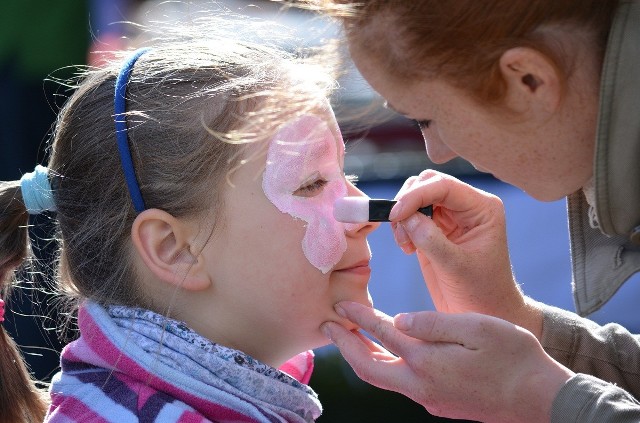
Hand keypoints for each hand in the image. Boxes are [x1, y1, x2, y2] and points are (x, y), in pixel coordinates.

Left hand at [322, 301, 573, 422]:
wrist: (541, 399)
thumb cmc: (514, 357)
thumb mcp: (477, 327)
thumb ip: (433, 323)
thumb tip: (398, 321)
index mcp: (428, 361)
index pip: (381, 334)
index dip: (358, 317)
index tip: (339, 304)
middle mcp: (421, 384)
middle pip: (368, 367)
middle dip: (344, 345)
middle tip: (327, 325)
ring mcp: (429, 398)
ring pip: (382, 379)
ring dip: (361, 357)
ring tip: (349, 337)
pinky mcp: (439, 403)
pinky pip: (400, 384)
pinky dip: (383, 366)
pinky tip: (386, 354)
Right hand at [390, 170, 540, 335]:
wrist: (485, 314)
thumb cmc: (480, 292)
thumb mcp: (457, 267)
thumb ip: (431, 240)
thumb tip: (406, 216)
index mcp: (482, 208)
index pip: (444, 186)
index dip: (416, 195)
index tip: (397, 214)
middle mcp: (467, 206)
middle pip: (427, 183)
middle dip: (408, 203)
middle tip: (401, 232)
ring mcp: (450, 216)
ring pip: (415, 196)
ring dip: (403, 216)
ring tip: (406, 245)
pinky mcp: (434, 229)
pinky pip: (410, 215)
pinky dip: (401, 227)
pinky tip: (408, 248)